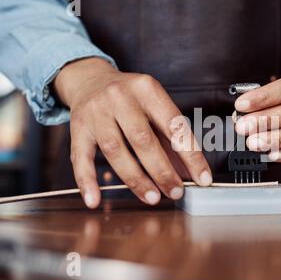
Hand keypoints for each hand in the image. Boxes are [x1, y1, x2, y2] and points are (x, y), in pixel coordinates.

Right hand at [54, 58, 211, 208]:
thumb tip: (189, 171)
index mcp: (147, 89)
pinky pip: (81, 158)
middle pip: (143, 139)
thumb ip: (171, 138)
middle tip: (175, 191)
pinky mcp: (78, 127)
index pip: (174, 126)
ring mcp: (97, 112)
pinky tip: (96, 199)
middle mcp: (121, 98)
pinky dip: (88, 181)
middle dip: (162, 171)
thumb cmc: (130, 98)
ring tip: (152, 197)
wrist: (90, 80)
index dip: (191, 155)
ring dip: (136, 179)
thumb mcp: (154, 107)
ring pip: (115, 151)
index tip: (202, 178)